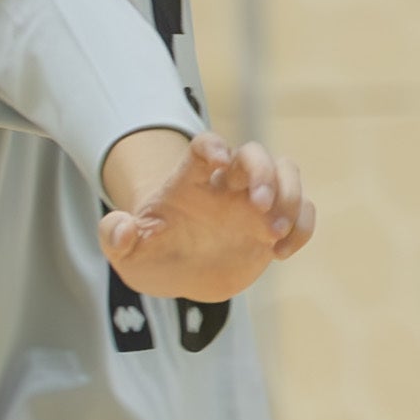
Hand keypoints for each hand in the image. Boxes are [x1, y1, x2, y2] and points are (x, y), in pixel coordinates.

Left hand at [98, 129, 316, 302]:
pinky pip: (303, 211)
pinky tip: (280, 253)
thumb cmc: (150, 254)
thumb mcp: (126, 253)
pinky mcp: (273, 225)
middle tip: (260, 205)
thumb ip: (116, 237)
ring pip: (286, 173)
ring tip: (273, 233)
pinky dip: (302, 227)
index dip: (213, 146)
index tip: (218, 159)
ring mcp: (253, 203)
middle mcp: (226, 185)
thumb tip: (121, 226)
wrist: (176, 272)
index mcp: (189, 182)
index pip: (204, 147)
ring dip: (290, 196)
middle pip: (254, 155)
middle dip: (263, 173)